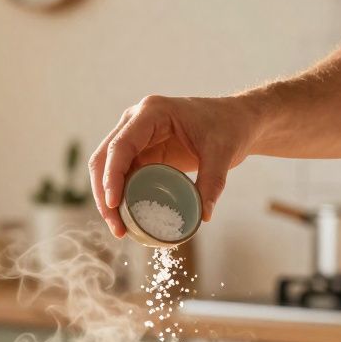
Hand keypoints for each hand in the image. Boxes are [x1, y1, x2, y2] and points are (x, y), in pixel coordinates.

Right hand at [88, 95, 257, 236]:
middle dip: (104, 193)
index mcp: (152, 112)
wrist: (236, 119)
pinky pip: (123, 176)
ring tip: (120, 229)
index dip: (112, 175)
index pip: (122, 145)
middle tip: (116, 227)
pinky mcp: (142, 152)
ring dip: (108, 198)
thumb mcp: (222, 153)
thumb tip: (203, 216)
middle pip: (105, 158)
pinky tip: (128, 219)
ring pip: (107, 168)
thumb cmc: (229, 126)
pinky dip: (121, 197)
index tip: (113, 204)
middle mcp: (136, 121)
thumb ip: (213, 182)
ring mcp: (136, 137)